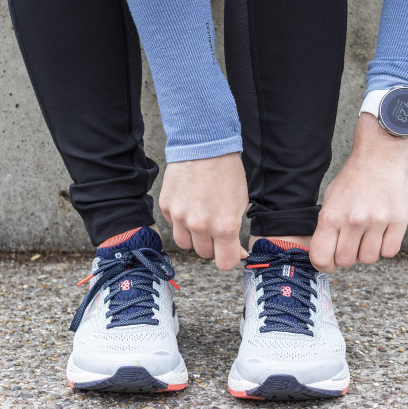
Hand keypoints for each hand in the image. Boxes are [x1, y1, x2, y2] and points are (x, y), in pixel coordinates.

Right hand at [159, 153, 248, 270]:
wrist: (204, 145)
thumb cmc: (227, 172)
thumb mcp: (241, 203)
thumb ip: (235, 231)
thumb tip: (236, 253)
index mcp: (224, 226)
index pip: (225, 263)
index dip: (230, 257)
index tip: (231, 250)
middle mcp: (200, 225)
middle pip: (204, 254)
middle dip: (212, 245)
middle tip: (216, 227)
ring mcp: (179, 216)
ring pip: (185, 244)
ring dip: (194, 237)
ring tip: (200, 218)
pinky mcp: (166, 206)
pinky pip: (173, 225)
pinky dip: (181, 220)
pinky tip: (189, 203)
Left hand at [311, 114, 407, 271]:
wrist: (379, 159)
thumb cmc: (352, 181)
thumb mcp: (329, 201)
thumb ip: (327, 229)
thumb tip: (325, 256)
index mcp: (331, 216)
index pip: (321, 257)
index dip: (323, 265)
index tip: (328, 263)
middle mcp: (353, 221)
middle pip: (346, 261)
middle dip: (346, 257)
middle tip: (350, 244)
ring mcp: (377, 221)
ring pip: (369, 259)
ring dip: (366, 252)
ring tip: (366, 235)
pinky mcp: (398, 221)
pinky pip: (389, 252)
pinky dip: (385, 247)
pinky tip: (381, 234)